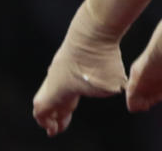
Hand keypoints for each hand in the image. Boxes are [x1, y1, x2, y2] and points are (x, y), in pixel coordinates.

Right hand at [32, 3, 126, 136]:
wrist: (95, 31)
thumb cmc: (100, 62)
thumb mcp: (110, 87)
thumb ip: (111, 92)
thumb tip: (119, 87)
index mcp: (56, 91)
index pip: (42, 111)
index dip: (47, 122)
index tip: (55, 129)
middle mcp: (55, 77)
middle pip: (50, 99)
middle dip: (57, 112)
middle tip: (62, 121)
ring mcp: (62, 63)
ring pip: (59, 84)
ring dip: (66, 96)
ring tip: (73, 103)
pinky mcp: (72, 50)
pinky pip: (69, 71)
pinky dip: (74, 81)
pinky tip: (84, 81)